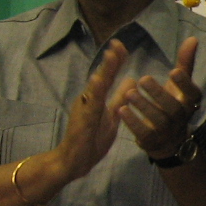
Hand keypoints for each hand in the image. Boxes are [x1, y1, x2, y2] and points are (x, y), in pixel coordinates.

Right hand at [51, 40, 128, 181]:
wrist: (73, 162)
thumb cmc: (92, 139)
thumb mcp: (111, 116)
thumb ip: (119, 98)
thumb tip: (131, 81)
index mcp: (97, 99)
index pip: (108, 77)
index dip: (115, 62)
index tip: (123, 46)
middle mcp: (89, 100)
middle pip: (101, 77)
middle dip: (110, 61)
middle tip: (118, 44)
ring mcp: (85, 110)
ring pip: (95, 88)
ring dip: (103, 72)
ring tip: (111, 56)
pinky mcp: (83, 122)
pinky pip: (90, 106)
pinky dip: (94, 94)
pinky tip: (98, 82)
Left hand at [112, 36, 202, 160]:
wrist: (167, 140)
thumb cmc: (172, 104)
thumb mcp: (178, 85)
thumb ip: (185, 63)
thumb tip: (192, 38)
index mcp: (189, 102)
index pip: (192, 93)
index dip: (184, 83)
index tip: (173, 71)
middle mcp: (181, 118)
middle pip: (174, 107)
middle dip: (159, 93)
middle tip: (143, 79)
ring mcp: (168, 132)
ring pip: (158, 120)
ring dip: (144, 106)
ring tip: (129, 93)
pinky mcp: (153, 141)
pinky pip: (144, 133)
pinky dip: (133, 122)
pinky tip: (121, 110)